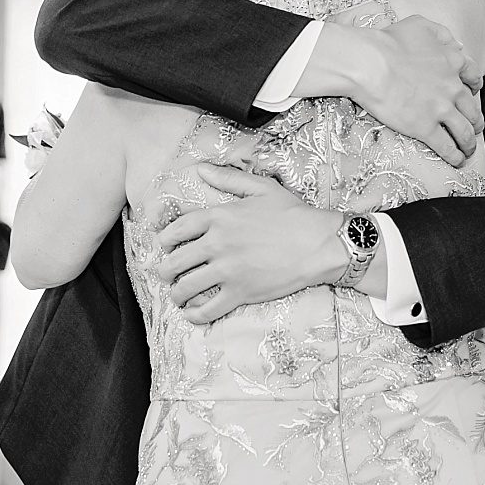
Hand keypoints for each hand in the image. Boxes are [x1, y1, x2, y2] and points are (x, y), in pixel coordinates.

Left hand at [154, 164, 345, 323]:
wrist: (320, 243)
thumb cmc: (293, 214)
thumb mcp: (260, 188)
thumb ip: (227, 179)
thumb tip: (201, 169)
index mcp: (218, 217)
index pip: (175, 230)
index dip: (164, 240)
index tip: (165, 246)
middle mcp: (217, 244)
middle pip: (174, 262)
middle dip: (164, 271)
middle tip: (166, 274)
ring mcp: (228, 271)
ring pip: (186, 288)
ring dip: (176, 294)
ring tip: (178, 296)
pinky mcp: (241, 293)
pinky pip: (208, 310)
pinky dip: (195, 315)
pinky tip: (193, 314)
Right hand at [321, 18, 482, 167]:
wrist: (370, 63)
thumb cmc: (389, 41)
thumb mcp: (420, 25)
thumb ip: (442, 34)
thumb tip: (457, 44)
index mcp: (452, 62)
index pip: (473, 77)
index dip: (475, 87)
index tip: (474, 93)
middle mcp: (452, 87)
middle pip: (472, 109)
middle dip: (475, 121)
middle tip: (473, 128)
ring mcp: (441, 109)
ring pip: (464, 131)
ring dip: (468, 142)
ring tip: (468, 150)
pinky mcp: (425, 127)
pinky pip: (447, 146)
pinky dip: (455, 155)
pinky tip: (456, 161)